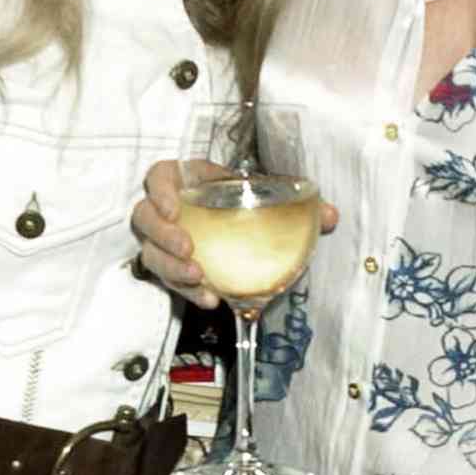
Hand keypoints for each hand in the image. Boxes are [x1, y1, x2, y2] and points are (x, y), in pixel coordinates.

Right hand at [132, 158, 338, 312]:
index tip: (174, 208)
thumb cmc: (248, 203)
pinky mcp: (169, 266)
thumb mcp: (268, 197)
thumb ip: (299, 204)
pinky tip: (210, 298)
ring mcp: (164, 239)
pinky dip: (186, 291)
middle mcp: (169, 208)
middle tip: (189, 250)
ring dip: (171, 268)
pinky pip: (167, 280)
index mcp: (190, 179)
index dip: (159, 190)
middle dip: (163, 236)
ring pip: (150, 252)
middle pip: (145, 217)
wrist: (242, 228)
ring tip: (200, 279)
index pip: (159, 176)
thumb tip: (330, 215)